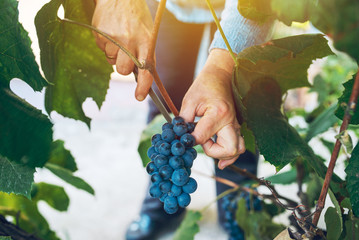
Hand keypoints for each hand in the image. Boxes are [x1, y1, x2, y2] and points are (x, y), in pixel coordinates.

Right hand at [92, 0, 153, 100]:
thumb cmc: (137, 18)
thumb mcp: (148, 34)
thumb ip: (145, 54)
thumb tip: (141, 77)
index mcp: (146, 42)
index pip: (146, 70)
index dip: (143, 86)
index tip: (138, 96)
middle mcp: (130, 41)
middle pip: (122, 70)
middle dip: (122, 68)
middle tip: (124, 56)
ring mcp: (113, 38)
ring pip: (111, 61)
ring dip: (114, 54)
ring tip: (119, 37)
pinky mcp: (100, 34)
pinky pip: (102, 49)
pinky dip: (106, 44)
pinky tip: (111, 32)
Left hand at [180, 49, 244, 168]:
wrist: (220, 76)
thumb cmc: (204, 86)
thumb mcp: (189, 101)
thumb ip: (183, 121)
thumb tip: (178, 138)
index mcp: (218, 113)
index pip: (203, 137)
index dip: (190, 141)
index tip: (183, 138)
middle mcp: (230, 121)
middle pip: (228, 149)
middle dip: (213, 152)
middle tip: (202, 144)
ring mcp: (236, 124)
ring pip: (237, 149)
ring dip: (224, 155)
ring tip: (210, 149)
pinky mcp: (236, 127)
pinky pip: (239, 146)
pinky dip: (230, 154)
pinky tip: (221, 161)